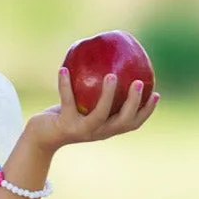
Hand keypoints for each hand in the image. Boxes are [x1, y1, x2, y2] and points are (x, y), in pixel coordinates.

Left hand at [26, 69, 159, 153]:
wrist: (41, 137)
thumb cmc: (65, 115)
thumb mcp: (83, 104)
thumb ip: (97, 91)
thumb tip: (111, 61)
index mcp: (107, 128)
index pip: (132, 123)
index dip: (147, 111)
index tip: (157, 94)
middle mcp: (98, 132)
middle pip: (123, 122)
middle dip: (134, 103)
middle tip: (139, 83)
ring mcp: (82, 130)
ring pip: (99, 115)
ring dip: (107, 95)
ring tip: (111, 75)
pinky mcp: (65, 125)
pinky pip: (67, 101)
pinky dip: (65, 85)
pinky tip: (63, 69)